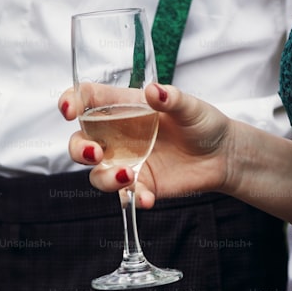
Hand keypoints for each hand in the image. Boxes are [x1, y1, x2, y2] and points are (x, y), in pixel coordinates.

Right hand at [59, 82, 233, 208]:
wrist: (223, 156)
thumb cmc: (203, 123)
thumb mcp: (191, 107)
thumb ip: (171, 99)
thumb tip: (154, 91)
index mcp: (124, 108)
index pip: (88, 100)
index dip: (71, 101)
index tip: (69, 109)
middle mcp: (118, 136)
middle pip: (81, 142)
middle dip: (79, 149)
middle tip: (95, 153)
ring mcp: (126, 162)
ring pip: (96, 174)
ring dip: (104, 178)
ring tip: (128, 177)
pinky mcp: (140, 185)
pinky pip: (124, 196)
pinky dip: (132, 199)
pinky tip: (147, 198)